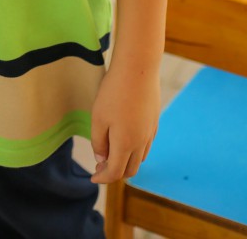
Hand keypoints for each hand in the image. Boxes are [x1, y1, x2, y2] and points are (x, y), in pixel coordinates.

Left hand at [89, 63, 159, 183]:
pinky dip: (134, 151)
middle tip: (100, 166)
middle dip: (114, 173)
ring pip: (139, 159)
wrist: (138, 68)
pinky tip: (124, 140)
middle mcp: (141, 142)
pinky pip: (145, 145)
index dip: (103, 178)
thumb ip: (99, 142)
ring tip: (111, 153)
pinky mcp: (154, 122)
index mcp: (125, 144)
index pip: (115, 172)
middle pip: (130, 170)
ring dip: (125, 162)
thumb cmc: (114, 91)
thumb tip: (102, 159)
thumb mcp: (98, 117)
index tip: (92, 177)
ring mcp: (150, 133)